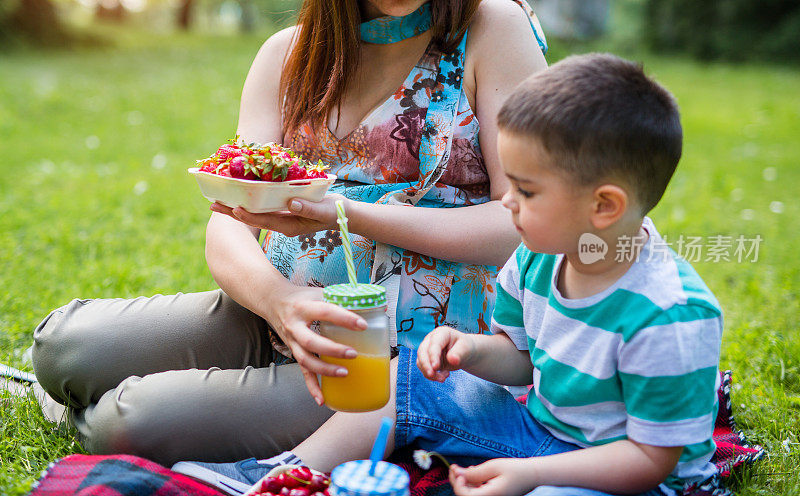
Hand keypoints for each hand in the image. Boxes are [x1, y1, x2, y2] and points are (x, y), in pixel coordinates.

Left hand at [210, 193, 348, 236]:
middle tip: (212, 206)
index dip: (248, 215)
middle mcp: (282, 222)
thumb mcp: (323, 210)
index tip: (234, 209)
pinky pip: (265, 204)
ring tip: (219, 199)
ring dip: (239, 204)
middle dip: (233, 211)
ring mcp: (283, 215)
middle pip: (254, 217)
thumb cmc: (334, 212)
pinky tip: (242, 192)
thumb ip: (308, 207)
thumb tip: (290, 202)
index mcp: (289, 226)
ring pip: (257, 211)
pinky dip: (252, 198)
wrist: (343, 213)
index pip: (264, 221)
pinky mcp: (285, 208)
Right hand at [263, 285, 367, 404]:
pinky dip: (312, 387)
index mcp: (305, 307)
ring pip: (306, 360)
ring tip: (344, 374)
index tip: (363, 325)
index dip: (344, 318)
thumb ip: (344, 299)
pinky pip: (303, 372)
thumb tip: (378, 306)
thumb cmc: (302, 297)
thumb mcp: (319, 292)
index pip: (325, 312)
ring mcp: (293, 342)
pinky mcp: (293, 352)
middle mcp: (296, 326)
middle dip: (333, 350)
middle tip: (354, 354)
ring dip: (325, 370)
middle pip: (312, 342)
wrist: (273, 301)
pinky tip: (322, 399)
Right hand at [416, 326, 476, 381]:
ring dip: (430, 373)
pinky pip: (424, 369)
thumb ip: (459, 353)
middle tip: (432, 375)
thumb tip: (451, 360)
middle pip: (422, 352)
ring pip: (421, 361)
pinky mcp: (427, 359)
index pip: (434, 344)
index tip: (436, 367)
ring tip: (444, 378)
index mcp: (441, 333)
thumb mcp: (466, 349)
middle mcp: (431, 340)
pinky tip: (444, 376)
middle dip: (426, 365)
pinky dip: (432, 376)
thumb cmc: (465, 348)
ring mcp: (427, 349)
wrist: (464, 353)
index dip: (433, 355)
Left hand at [449, 459, 537, 495]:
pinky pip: (479, 492)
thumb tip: (457, 473)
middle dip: (457, 482)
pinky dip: (473, 484)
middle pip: (466, 495)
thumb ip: (475, 472)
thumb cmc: (516, 470)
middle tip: (454, 467)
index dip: (457, 484)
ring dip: (464, 482)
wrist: (533, 475)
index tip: (457, 470)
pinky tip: (474, 473)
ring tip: (464, 468)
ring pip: (471, 493)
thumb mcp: (494, 467)